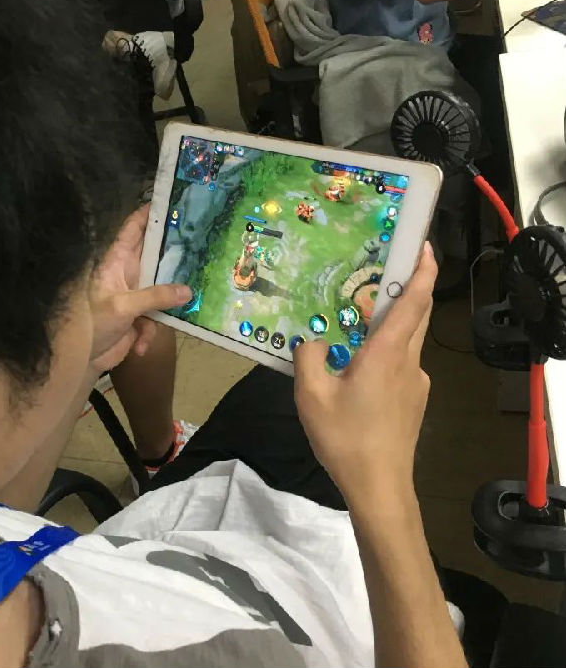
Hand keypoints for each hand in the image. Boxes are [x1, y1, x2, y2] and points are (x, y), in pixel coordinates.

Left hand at [89, 205, 190, 372]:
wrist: (81, 359)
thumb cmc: (93, 323)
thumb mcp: (123, 307)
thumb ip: (155, 297)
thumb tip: (187, 291)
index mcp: (116, 261)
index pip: (132, 229)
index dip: (149, 214)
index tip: (171, 203)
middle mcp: (127, 273)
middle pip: (154, 257)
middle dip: (174, 257)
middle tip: (199, 249)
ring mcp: (134, 294)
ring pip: (162, 289)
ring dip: (166, 307)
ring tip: (173, 314)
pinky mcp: (139, 316)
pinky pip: (156, 317)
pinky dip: (149, 334)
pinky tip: (140, 346)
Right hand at [293, 243, 437, 512]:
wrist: (379, 486)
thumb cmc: (345, 439)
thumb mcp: (311, 396)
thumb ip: (308, 359)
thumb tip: (312, 340)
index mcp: (386, 354)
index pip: (414, 302)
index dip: (422, 270)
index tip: (424, 246)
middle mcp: (408, 362)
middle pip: (416, 316)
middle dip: (409, 288)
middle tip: (386, 269)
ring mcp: (416, 383)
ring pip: (408, 341)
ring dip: (393, 323)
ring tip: (360, 322)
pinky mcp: (414, 400)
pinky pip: (402, 364)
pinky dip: (387, 351)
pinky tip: (359, 368)